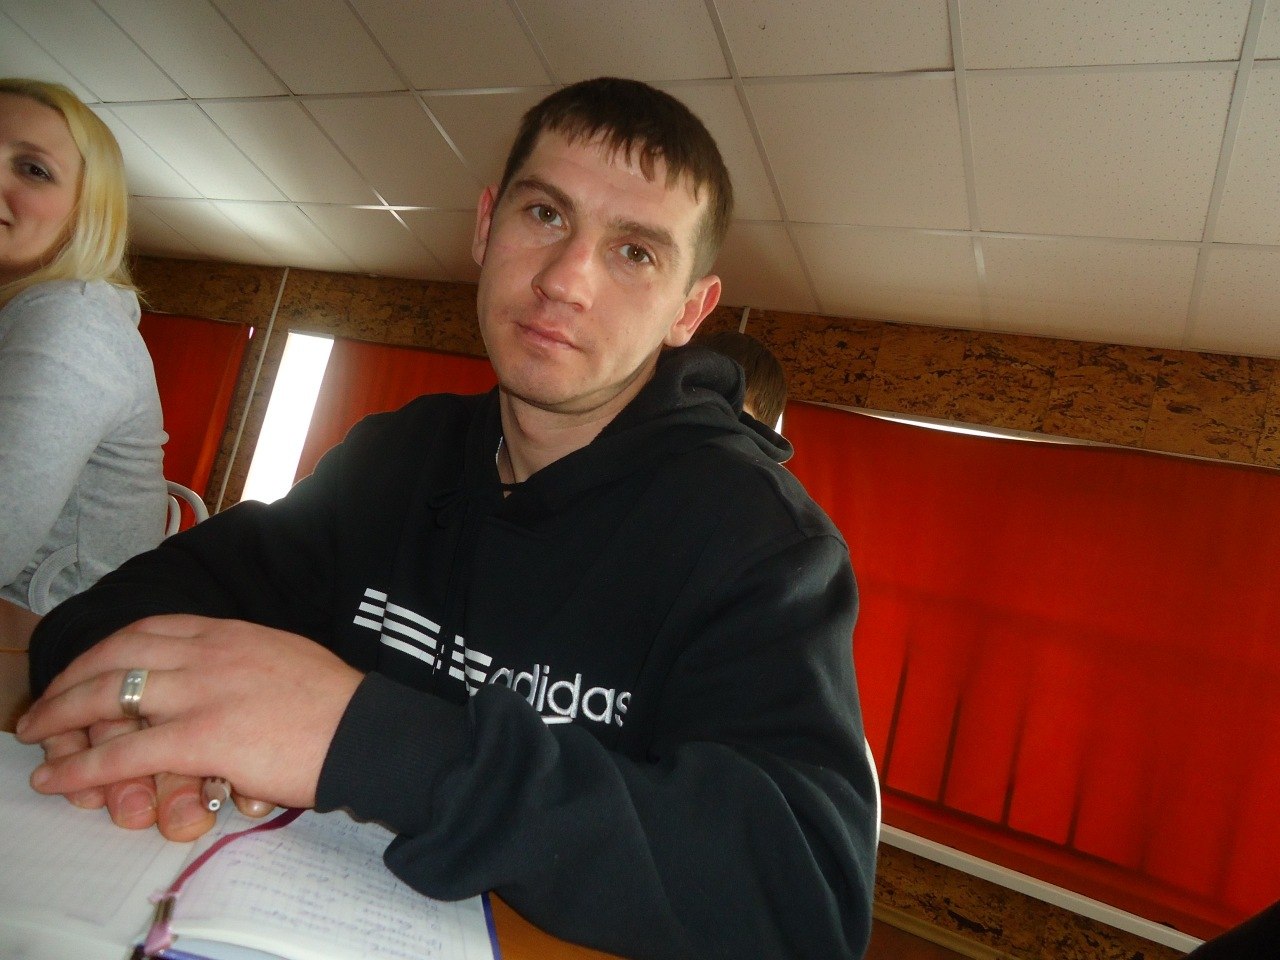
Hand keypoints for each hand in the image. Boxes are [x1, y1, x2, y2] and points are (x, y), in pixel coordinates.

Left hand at [15, 615, 362, 818]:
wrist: (366, 731)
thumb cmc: (338, 705)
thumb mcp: (287, 659)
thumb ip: (247, 661)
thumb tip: (228, 678)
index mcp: (232, 632)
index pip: (151, 628)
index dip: (108, 647)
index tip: (89, 665)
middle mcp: (210, 652)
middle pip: (119, 654)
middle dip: (72, 678)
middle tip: (47, 702)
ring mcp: (203, 692)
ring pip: (110, 695)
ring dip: (61, 715)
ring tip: (36, 734)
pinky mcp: (202, 738)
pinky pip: (125, 751)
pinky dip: (83, 765)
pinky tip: (60, 778)